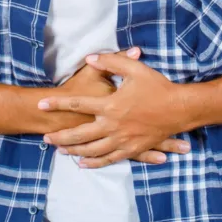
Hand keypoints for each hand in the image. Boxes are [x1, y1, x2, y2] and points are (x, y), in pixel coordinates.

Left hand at [39, 49, 189, 168]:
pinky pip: (108, 159)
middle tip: (46, 137)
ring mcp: (122, 140)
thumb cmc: (157, 87)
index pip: (77, 104)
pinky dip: (94, 163)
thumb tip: (91, 57)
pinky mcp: (131, 149)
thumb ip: (112, 62)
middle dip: (60, 136)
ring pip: (92, 150)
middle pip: (79, 134)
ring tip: (60, 150)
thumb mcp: (135, 70)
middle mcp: (113, 125)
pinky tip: (83, 164)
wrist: (179, 109)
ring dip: (74, 151)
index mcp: (111, 105)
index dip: (57, 104)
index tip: (41, 105)